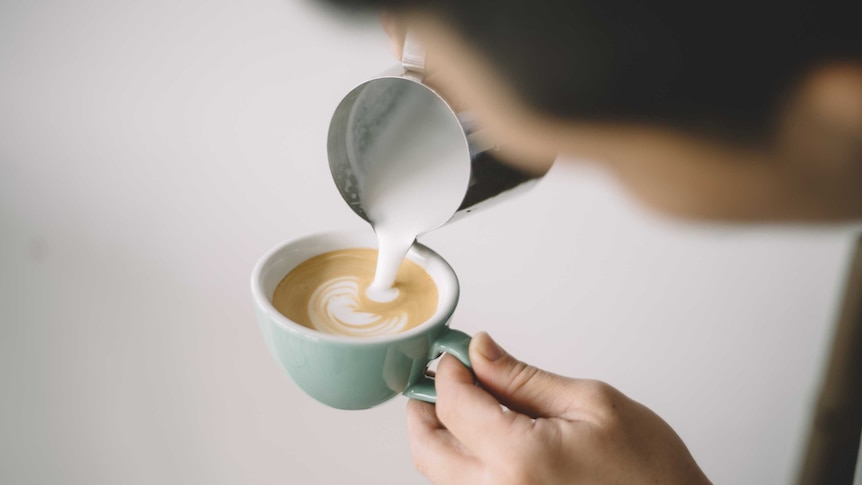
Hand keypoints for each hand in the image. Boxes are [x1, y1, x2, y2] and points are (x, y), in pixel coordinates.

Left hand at [407, 332, 711, 484]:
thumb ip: (523, 378)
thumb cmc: (648, 468)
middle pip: (428, 449)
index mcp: (520, 459)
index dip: (448, 372)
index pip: (453, 406)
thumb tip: (480, 351)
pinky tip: (485, 436)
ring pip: (440, 473)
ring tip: (469, 402)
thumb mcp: (590, 402)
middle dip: (425, 406)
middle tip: (445, 377)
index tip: (457, 354)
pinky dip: (461, 460)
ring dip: (442, 434)